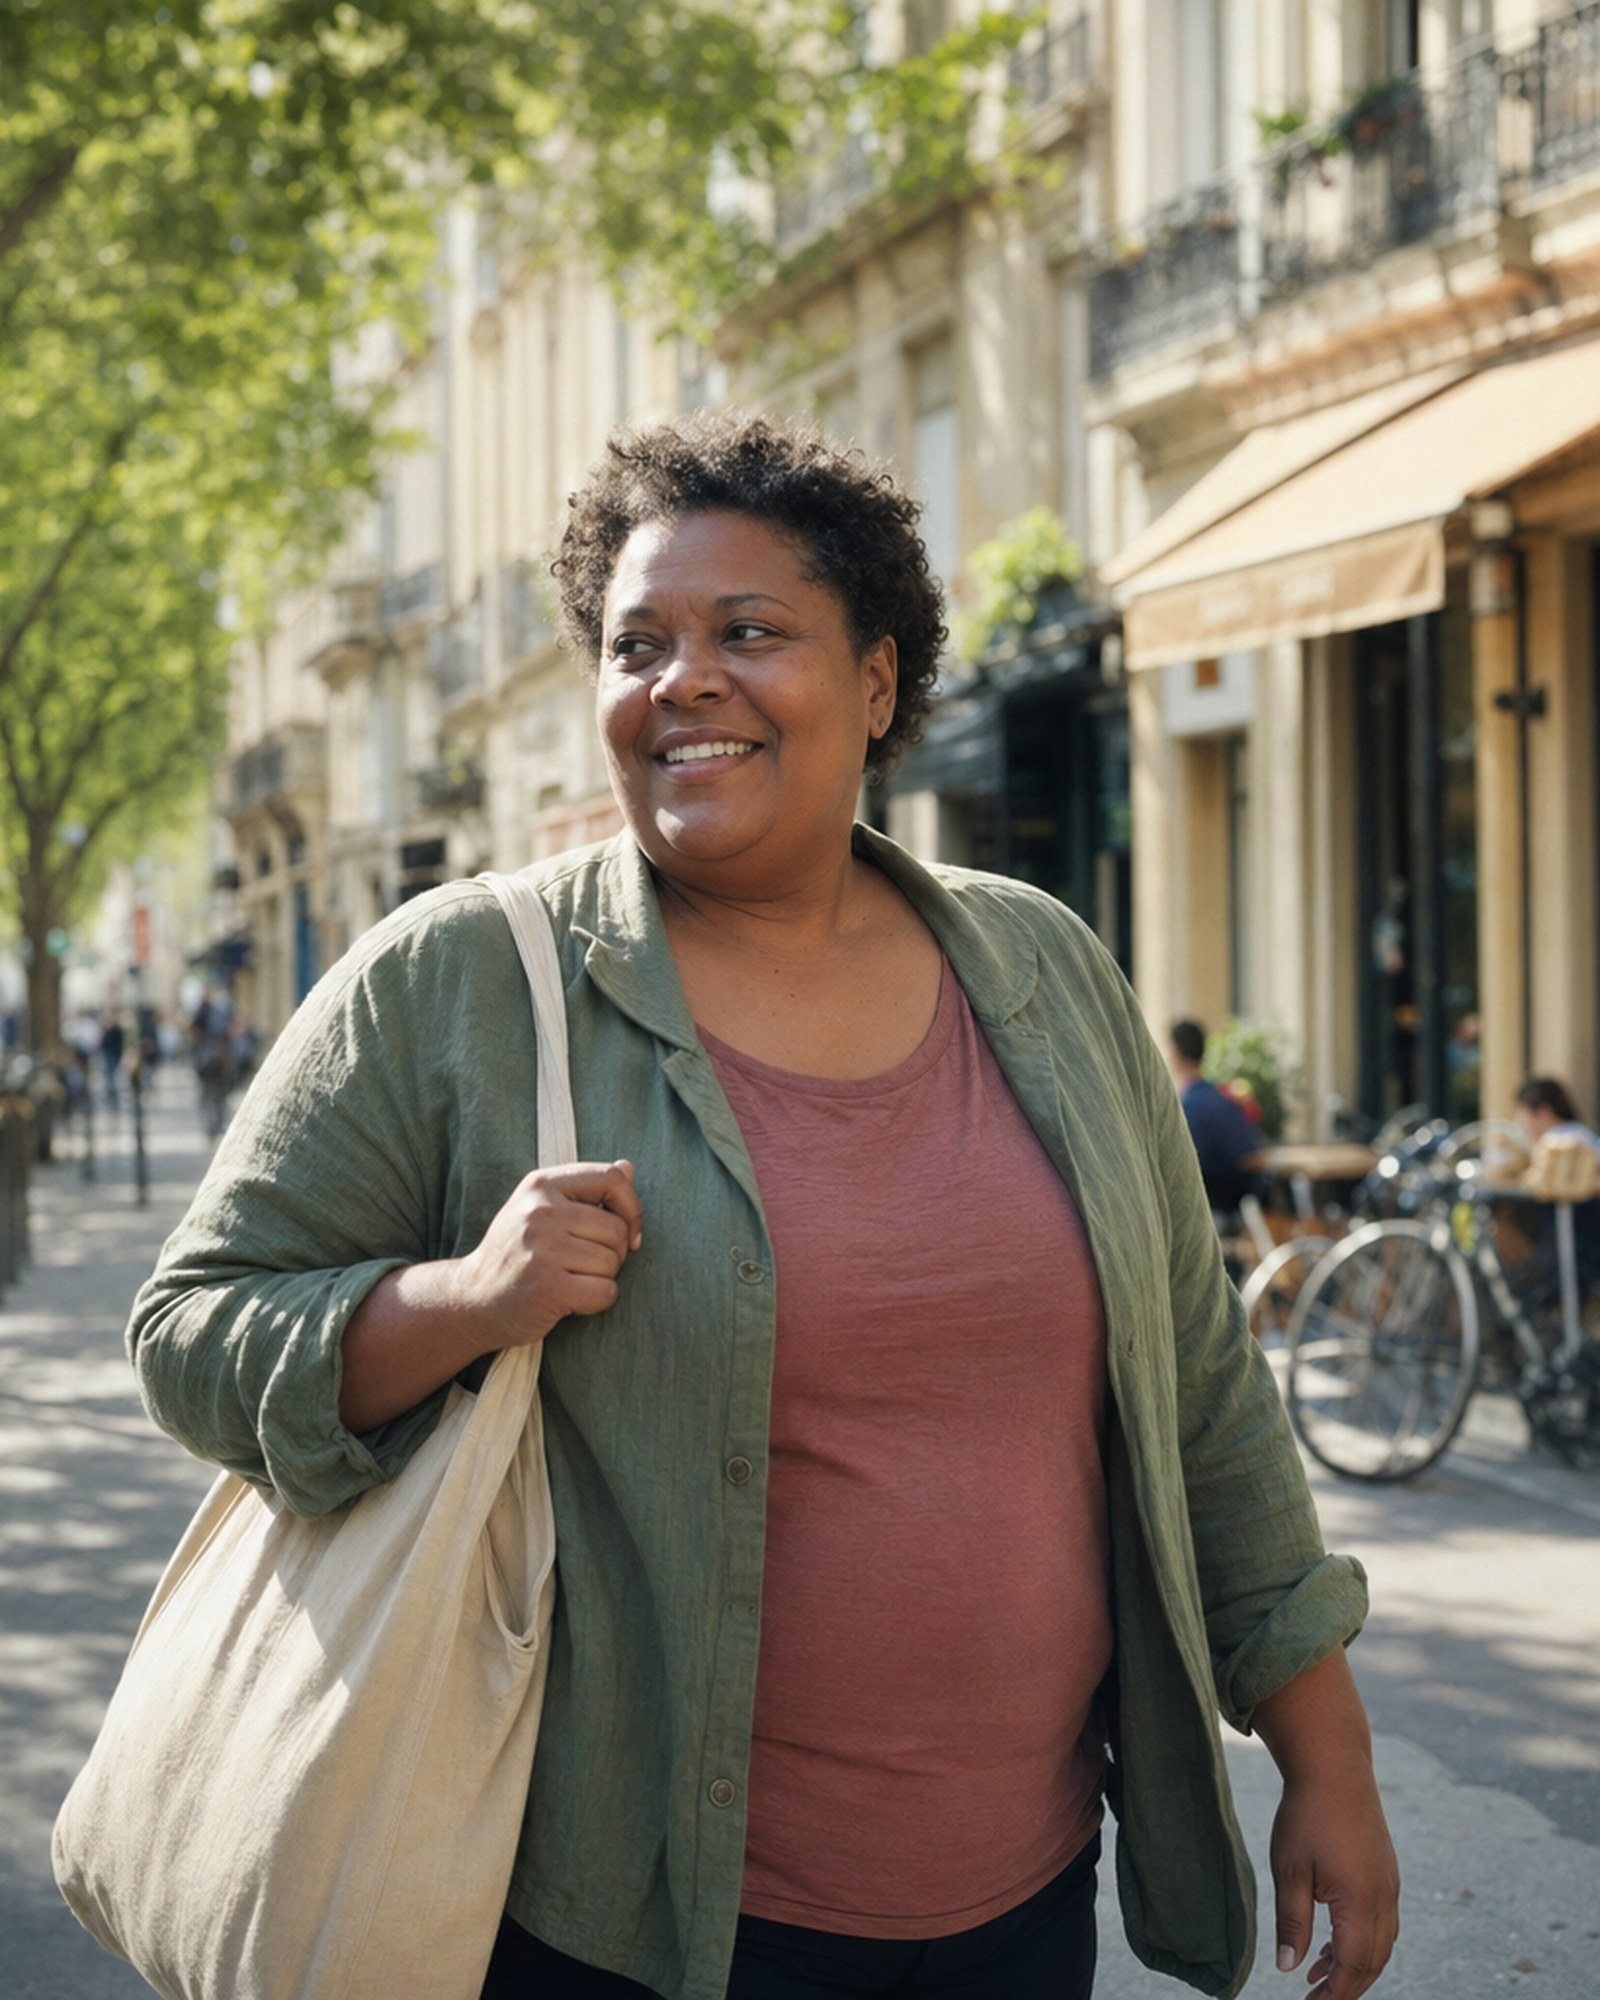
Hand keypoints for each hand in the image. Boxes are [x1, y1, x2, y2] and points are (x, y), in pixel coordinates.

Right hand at [452, 1159, 643, 1348]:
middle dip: (614, 1253)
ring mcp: (542, 1249)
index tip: (630, 1233)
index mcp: (541, 1185)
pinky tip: (573, 1300)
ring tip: (572, 1280)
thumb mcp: (540, 1209)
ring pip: (612, 1262)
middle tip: (585, 1265)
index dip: (631, 1208)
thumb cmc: (516, 1253)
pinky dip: (598, 1301)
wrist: (472, 1298)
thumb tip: (628, 1168)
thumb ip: (585, 1189)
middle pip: (617, 1229)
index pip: (611, 1179)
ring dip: (603, 1278)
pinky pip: (605, 1292)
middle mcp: (539, 1211)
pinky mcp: (548, 1287)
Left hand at [1269, 1767, 1399, 1996]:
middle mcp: (1384, 1899)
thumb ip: (1292, 1923)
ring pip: (1381, 1944)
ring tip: (1318, 1974)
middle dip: (1346, 1987)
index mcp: (1361, 1902)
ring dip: (1354, 1965)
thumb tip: (1289, 1969)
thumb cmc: (1306, 1816)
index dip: (1333, 1994)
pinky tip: (1333, 1939)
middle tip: (1315, 1999)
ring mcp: (1390, 1885)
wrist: (1334, 1767)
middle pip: (1373, 1963)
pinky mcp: (1387, 1872)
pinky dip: (1361, 1941)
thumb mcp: (1290, 1871)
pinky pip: (1382, 1922)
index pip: (1352, 1967)